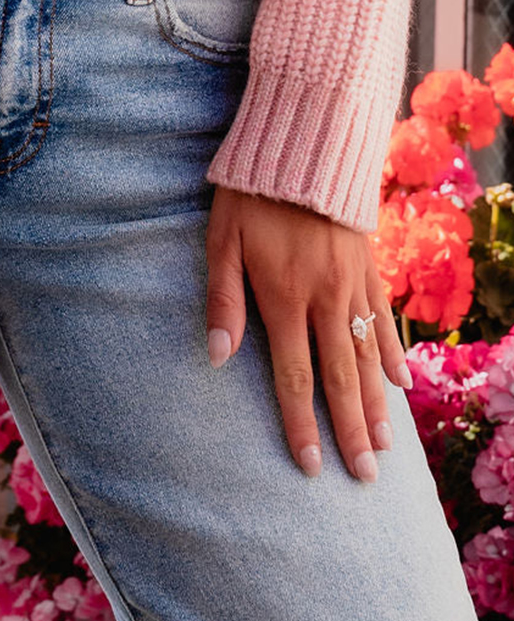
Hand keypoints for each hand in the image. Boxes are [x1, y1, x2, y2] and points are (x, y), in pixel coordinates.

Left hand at [204, 186, 412, 482]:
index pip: (295, 376)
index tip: (313, 467)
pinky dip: (394, 354)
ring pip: (369, 356)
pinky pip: (384, 319)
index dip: (303, 425)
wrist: (303, 140)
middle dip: (352, 432)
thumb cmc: (250, 191)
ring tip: (386, 448)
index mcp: (284, 296)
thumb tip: (218, 360)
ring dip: (377, 405)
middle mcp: (325, 297)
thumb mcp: (221, 239)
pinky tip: (402, 385)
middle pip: (340, 378)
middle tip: (365, 480)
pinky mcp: (368, 266)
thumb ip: (222, 300)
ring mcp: (352, 283)